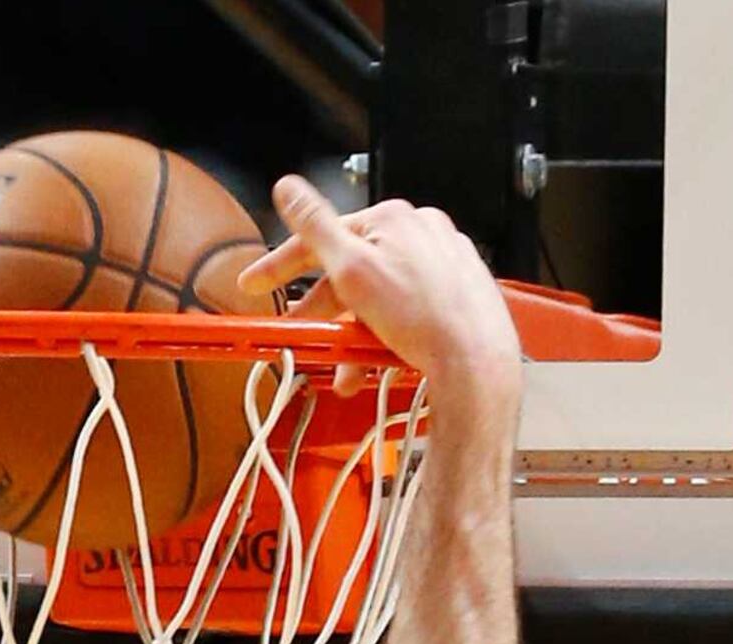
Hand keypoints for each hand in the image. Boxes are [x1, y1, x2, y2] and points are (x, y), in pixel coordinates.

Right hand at [239, 177, 523, 409]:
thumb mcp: (351, 270)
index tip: (257, 282)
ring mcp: (442, 261)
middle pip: (352, 270)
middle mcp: (422, 232)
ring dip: (353, 331)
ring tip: (346, 365)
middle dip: (323, 312)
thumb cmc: (422, 318)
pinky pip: (407, 308)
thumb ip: (315, 227)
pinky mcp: (457, 291)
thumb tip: (289, 189)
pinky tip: (377, 356)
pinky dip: (385, 332)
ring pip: (379, 294)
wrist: (475, 362)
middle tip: (302, 335)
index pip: (323, 237)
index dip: (282, 264)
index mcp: (393, 218)